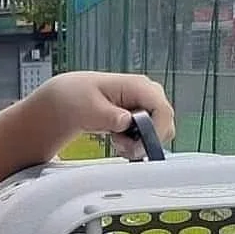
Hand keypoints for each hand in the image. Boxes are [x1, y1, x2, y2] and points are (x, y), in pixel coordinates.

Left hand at [36, 71, 175, 160]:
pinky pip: (148, 137)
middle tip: (121, 144)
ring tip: (116, 141)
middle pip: (165, 125)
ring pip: (158, 134)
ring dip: (138, 145)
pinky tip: (118, 141)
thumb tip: (126, 121)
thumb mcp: (89, 108)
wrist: (69, 99)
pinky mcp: (141, 118)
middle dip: (145, 141)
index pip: (163, 110)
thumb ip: (109, 116)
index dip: (155, 132)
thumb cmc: (77, 97)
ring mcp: (146, 107)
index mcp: (139, 86)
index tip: (138, 147)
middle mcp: (148, 95)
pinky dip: (134, 145)